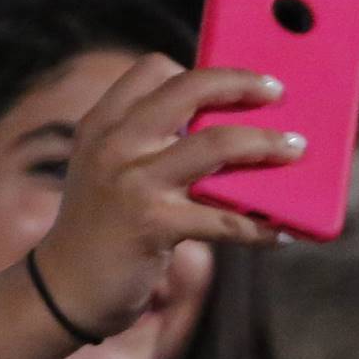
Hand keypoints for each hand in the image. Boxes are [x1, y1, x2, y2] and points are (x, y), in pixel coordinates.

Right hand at [24, 52, 295, 339]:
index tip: (234, 82)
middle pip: (190, 90)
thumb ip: (147, 144)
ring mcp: (133, 183)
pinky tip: (280, 232)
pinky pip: (224, 219)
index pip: (153, 69)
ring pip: (216, 145)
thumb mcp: (107, 172)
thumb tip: (230, 132)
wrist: (62, 289)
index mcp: (102, 125)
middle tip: (277, 93)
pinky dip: (259, 227)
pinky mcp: (153, 225)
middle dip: (242, 84)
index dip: (199, 69)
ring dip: (266, 146)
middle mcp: (115, 145)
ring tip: (296, 150)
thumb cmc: (99, 228)